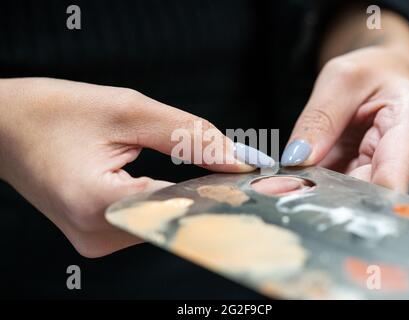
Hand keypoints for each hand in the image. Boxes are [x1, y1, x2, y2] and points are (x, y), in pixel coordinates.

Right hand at [0, 78, 252, 256]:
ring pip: (163, 222)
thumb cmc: (54, 112)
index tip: (248, 174)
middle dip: (207, 192)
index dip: (218, 187)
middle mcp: (95, 233)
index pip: (177, 204)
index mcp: (94, 202)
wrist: (6, 126)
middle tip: (232, 168)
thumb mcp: (127, 111)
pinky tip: (178, 183)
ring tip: (203, 172)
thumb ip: (189, 135)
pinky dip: (168, 201)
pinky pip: (147, 221)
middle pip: (174, 218)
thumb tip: (238, 159)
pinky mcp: (98, 235)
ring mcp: (96, 240)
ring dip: (188, 197)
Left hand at [281, 47, 408, 192]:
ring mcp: (379, 173)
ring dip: (316, 194)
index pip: (396, 169)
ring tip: (282, 187)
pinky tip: (290, 184)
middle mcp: (402, 158)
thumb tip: (298, 160)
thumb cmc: (373, 73)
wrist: (382, 79)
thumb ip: (320, 119)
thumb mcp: (341, 80)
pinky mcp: (359, 179)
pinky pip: (335, 190)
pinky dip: (312, 188)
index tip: (342, 203)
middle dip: (328, 195)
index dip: (371, 194)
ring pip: (348, 196)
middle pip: (368, 192)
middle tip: (287, 190)